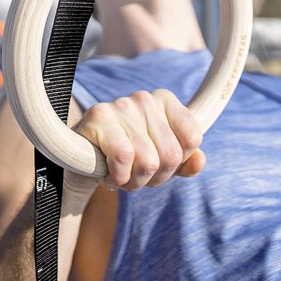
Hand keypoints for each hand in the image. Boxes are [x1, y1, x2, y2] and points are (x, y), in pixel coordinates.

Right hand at [68, 89, 205, 192]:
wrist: (82, 162)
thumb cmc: (129, 158)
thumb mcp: (162, 162)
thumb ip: (186, 162)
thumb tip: (199, 162)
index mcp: (165, 100)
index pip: (192, 139)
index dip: (177, 163)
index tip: (159, 164)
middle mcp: (145, 98)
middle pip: (171, 155)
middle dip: (155, 178)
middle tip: (136, 176)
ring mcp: (121, 105)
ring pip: (148, 162)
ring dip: (134, 182)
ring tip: (122, 175)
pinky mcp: (98, 118)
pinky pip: (124, 158)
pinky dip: (118, 177)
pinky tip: (109, 174)